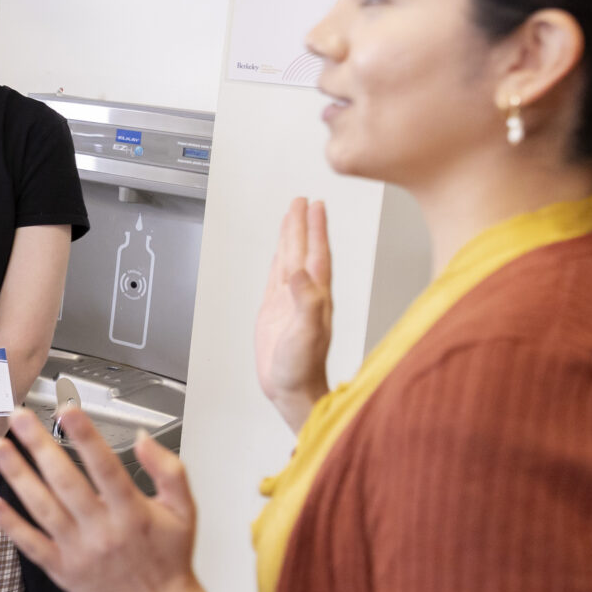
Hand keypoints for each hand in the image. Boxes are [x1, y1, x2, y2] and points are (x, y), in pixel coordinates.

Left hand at [0, 407, 236, 591]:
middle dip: (39, 446)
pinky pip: (31, 543)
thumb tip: (143, 437)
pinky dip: (9, 524)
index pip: (105, 467)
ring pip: (42, 507)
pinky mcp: (62, 569)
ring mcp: (79, 551)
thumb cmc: (169, 557)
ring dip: (17, 475)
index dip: (86, 437)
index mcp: (132, 512)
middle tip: (18, 417)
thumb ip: (168, 469)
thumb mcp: (185, 509)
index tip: (67, 410)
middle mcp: (103, 530)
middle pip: (65, 482)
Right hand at [255, 197, 332, 430]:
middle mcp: (305, 295)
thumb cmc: (302, 369)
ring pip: (289, 260)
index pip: (315, 253)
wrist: (292, 391)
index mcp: (315, 296)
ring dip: (290, 238)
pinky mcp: (275, 313)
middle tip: (301, 200)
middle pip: (302, 250)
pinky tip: (277, 254)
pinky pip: (276, 279)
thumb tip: (301, 273)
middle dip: (302, 224)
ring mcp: (290, 302)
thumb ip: (306, 302)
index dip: (315, 228)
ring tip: (290, 217)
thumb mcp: (305, 333)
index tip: (313, 204)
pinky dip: (276, 262)